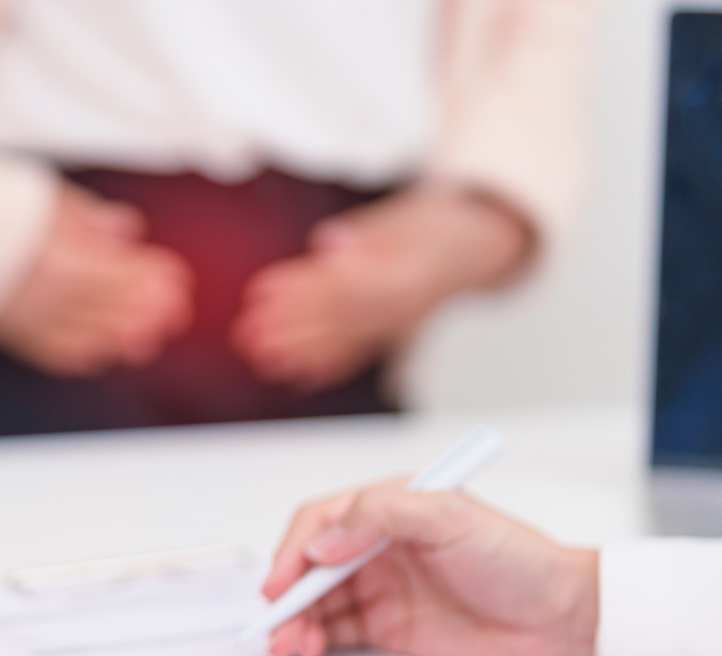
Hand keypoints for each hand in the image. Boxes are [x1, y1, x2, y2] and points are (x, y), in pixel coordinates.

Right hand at [0, 182, 192, 377]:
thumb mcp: (48, 198)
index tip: (174, 275)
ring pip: (84, 331)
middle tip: (175, 308)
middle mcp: (39, 287)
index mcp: (51, 249)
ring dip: (122, 333)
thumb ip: (89, 218)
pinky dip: (84, 351)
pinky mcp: (9, 330)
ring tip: (150, 332)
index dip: (149, 275)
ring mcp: (24, 313)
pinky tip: (105, 350)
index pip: (113, 268)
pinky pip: (53, 350)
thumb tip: (126, 228)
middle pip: (105, 302)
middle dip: (146, 307)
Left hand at [232, 188, 532, 391]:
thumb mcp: (404, 215)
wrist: (474, 245)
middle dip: (289, 326)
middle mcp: (400, 307)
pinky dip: (330, 364)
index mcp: (404, 274)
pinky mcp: (392, 333)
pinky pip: (360, 352)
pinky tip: (298, 374)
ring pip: (343, 339)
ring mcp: (396, 324)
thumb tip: (326, 244)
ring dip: (299, 350)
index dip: (300, 291)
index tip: (262, 292)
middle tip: (247, 333)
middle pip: (335, 317)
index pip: (342, 285)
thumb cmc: (435, 224)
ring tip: (258, 356)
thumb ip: (364, 234)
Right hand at [261, 479, 597, 655]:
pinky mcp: (389, 627)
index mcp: (390, 507)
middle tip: (277, 625)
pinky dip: (314, 642)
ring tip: (290, 648)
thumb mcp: (452, 518)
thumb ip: (382, 515)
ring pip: (316, 602)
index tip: (281, 583)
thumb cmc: (518, 560)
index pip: (321, 521)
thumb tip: (321, 543)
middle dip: (286, 595)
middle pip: (309, 565)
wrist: (563, 618)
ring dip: (295, 622)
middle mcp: (378, 544)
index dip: (294, 551)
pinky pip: (335, 633)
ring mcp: (382, 587)